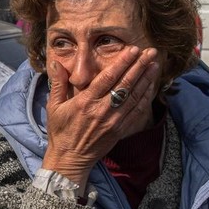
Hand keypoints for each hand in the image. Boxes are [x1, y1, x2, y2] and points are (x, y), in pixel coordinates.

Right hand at [41, 46, 160, 187]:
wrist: (70, 158)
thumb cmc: (60, 132)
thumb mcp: (53, 106)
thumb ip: (58, 83)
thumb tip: (57, 63)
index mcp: (85, 102)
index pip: (108, 77)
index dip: (122, 62)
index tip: (132, 50)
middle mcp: (102, 110)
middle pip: (125, 84)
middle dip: (139, 66)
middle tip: (150, 52)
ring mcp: (113, 121)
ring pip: (134, 96)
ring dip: (146, 79)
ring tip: (154, 64)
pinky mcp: (120, 130)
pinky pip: (136, 111)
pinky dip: (145, 97)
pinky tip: (150, 86)